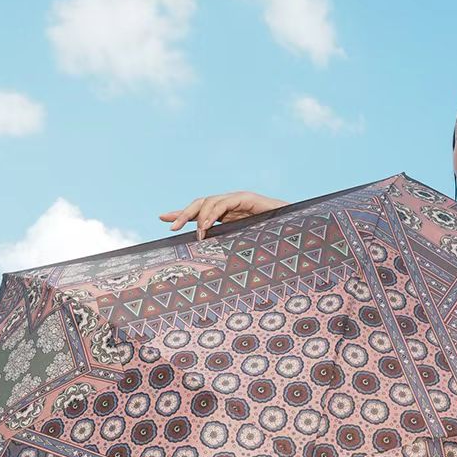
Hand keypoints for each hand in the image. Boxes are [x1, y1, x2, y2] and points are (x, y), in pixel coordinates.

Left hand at [159, 191, 289, 239]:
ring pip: (208, 201)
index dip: (180, 214)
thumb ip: (225, 246)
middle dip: (182, 213)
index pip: (199, 212)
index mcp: (226, 215)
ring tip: (196, 234)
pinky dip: (212, 214)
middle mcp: (229, 205)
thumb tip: (206, 258)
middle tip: (170, 227)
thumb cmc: (271, 241)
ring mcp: (237, 199)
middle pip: (199, 203)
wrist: (295, 232)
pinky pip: (223, 203)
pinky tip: (206, 227)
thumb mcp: (240, 245)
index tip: (162, 219)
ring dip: (198, 217)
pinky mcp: (246, 198)